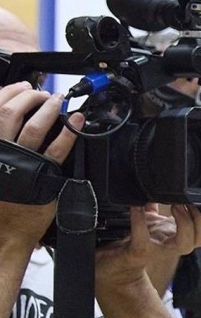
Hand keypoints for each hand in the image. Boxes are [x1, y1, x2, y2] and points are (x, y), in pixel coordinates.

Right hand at [0, 83, 80, 245]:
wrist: (5, 231)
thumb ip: (0, 143)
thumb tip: (4, 118)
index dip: (10, 92)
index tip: (22, 86)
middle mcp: (2, 151)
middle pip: (13, 111)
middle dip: (30, 96)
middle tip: (42, 93)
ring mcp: (23, 162)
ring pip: (34, 126)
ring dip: (48, 108)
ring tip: (58, 101)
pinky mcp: (43, 175)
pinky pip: (58, 149)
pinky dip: (69, 132)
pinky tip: (76, 121)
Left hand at [95, 204, 200, 301]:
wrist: (114, 263)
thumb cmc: (132, 241)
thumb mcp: (147, 220)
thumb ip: (155, 205)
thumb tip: (158, 184)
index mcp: (174, 236)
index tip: (192, 199)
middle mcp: (170, 245)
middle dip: (200, 219)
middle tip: (185, 202)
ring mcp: (156, 250)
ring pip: (184, 245)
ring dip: (184, 222)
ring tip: (174, 204)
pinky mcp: (137, 252)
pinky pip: (143, 238)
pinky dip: (139, 220)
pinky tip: (135, 207)